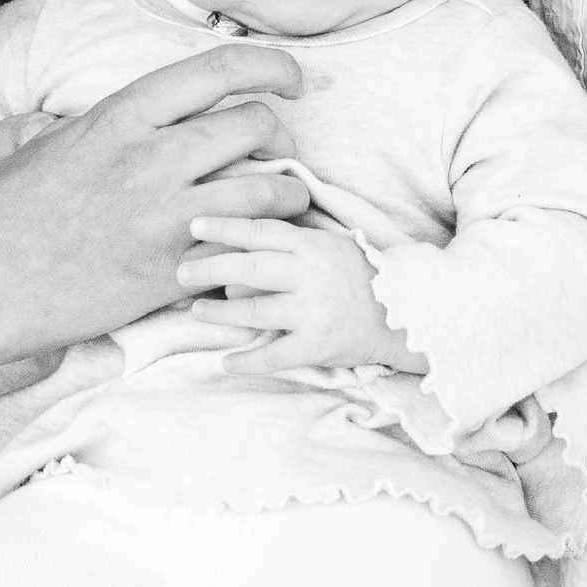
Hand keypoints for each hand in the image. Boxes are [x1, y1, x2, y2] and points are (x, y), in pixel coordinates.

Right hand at [0, 44, 309, 367]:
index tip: (289, 79)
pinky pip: (245, 248)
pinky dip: (259, 247)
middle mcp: (149, 158)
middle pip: (256, 124)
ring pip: (268, 190)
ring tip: (280, 205)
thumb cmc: (3, 215)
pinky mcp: (171, 272)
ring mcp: (164, 217)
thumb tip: (138, 112)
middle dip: (281, 138)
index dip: (271, 66)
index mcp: (120, 116)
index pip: (219, 69)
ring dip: (288, 196)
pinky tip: (249, 250)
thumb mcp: (50, 144)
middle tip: (278, 154)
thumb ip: (106, 124)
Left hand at [177, 215, 411, 371]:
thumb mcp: (331, 244)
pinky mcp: (318, 346)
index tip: (194, 225)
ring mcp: (313, 312)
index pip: (261, 230)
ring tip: (196, 310)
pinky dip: (248, 360)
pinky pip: (274, 355)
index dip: (225, 226)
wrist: (406, 315)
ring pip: (255, 310)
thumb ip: (292, 240)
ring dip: (220, 312)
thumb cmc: (361, 275)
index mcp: (313, 246)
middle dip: (209, 268)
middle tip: (181, 272)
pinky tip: (227, 361)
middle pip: (249, 268)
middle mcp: (310, 276)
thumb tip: (241, 236)